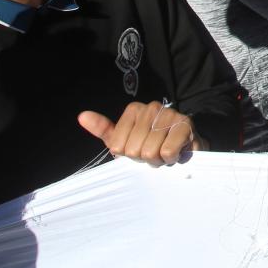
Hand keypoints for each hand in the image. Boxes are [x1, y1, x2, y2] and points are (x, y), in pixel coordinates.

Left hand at [78, 100, 204, 166]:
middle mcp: (151, 107)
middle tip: (154, 153)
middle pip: (134, 149)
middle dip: (144, 158)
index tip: (139, 149)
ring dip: (158, 160)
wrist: (183, 151)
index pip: (118, 145)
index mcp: (133, 110)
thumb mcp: (123, 140)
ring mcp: (170, 114)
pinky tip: (176, 152)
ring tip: (165, 152)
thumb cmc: (149, 146)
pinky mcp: (186, 124)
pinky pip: (167, 151)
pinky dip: (171, 158)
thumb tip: (81, 116)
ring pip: (150, 151)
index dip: (128, 155)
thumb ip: (103, 129)